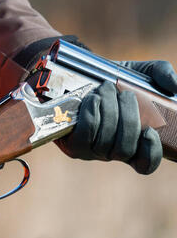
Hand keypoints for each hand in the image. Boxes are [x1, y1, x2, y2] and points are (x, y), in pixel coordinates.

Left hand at [57, 59, 176, 174]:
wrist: (79, 74)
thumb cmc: (117, 78)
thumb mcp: (143, 73)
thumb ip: (162, 74)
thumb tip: (175, 87)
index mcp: (134, 143)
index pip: (146, 164)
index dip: (151, 153)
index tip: (149, 132)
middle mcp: (112, 151)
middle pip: (124, 150)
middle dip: (129, 121)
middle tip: (126, 95)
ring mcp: (90, 150)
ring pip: (104, 142)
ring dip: (109, 112)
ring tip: (106, 89)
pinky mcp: (71, 143)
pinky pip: (84, 135)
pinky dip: (91, 115)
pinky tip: (93, 99)